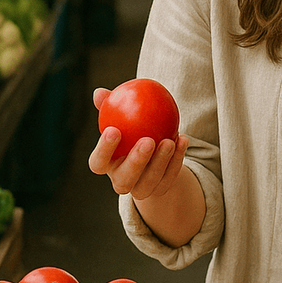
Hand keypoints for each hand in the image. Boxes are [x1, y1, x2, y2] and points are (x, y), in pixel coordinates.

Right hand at [87, 87, 190, 201]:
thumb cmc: (130, 129)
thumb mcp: (120, 117)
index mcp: (106, 164)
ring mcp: (141, 188)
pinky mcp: (160, 189)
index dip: (104, 150)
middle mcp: (120, 180)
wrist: (151, 154)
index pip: (98, 162)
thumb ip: (110, 105)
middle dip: (136, 162)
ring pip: (149, 182)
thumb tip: (99, 92)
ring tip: (169, 141)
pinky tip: (183, 140)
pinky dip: (177, 159)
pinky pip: (169, 177)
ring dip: (160, 162)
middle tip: (148, 141)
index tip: (114, 130)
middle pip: (124, 179)